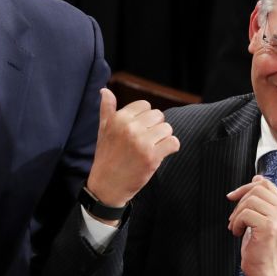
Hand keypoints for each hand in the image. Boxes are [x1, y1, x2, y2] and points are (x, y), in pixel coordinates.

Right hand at [86, 88, 180, 211]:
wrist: (107, 186)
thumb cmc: (107, 156)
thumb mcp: (103, 130)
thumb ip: (107, 109)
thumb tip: (105, 90)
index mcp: (119, 118)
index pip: (145, 105)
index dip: (144, 118)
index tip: (138, 131)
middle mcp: (130, 128)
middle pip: (158, 115)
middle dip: (155, 128)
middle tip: (145, 142)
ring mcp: (141, 142)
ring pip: (167, 128)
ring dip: (163, 138)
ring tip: (152, 148)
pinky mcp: (152, 157)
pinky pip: (173, 143)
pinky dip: (171, 148)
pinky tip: (160, 154)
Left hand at [225, 175, 276, 275]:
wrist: (265, 269)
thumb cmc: (261, 246)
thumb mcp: (263, 217)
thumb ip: (262, 199)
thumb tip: (257, 177)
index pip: (266, 184)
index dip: (246, 187)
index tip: (233, 197)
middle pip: (256, 190)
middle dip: (240, 202)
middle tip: (235, 218)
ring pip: (250, 201)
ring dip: (237, 215)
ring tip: (236, 227)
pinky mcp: (269, 226)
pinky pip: (245, 214)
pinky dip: (237, 223)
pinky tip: (238, 233)